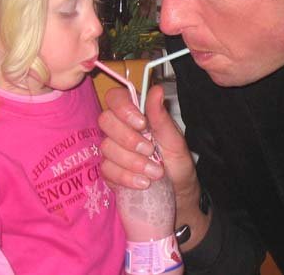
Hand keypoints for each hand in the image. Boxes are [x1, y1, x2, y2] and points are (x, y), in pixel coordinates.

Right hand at [99, 85, 210, 249]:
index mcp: (137, 115)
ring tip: (155, 172)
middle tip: (150, 150)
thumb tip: (156, 89)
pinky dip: (127, 177)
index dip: (123, 108)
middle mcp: (121, 129)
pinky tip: (144, 183)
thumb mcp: (175, 139)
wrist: (178, 194)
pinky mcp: (108, 171)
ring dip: (133, 161)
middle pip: (105, 120)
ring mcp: (112, 150)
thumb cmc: (177, 163)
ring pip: (106, 147)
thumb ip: (161, 116)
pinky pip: (107, 170)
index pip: (115, 97)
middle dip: (128, 138)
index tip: (142, 124)